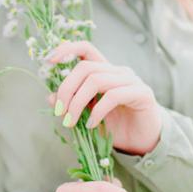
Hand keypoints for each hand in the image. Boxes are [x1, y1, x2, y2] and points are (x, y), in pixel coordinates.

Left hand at [47, 41, 161, 155]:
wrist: (143, 142)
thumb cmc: (116, 126)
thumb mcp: (88, 114)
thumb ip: (72, 103)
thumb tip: (50, 97)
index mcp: (105, 71)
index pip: (86, 49)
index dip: (67, 50)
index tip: (48, 61)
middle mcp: (118, 71)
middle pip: (85, 68)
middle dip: (66, 89)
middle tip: (59, 111)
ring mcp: (131, 81)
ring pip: (96, 80)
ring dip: (77, 103)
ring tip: (71, 121)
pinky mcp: (142, 94)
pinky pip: (113, 96)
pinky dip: (97, 111)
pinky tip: (91, 125)